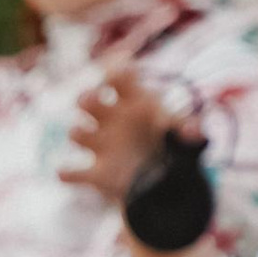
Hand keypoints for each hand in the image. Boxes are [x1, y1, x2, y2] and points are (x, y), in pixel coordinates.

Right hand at [60, 57, 180, 205]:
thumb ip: (190, 132)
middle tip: (91, 100)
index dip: (116, 73)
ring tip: (82, 134)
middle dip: (87, 98)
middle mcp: (112, 119)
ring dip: (77, 132)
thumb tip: (191, 130)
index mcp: (133, 102)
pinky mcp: (96, 173)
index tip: (116, 75)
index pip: (120, 77)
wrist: (163, 183)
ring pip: (77, 133)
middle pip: (89, 100)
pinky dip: (68, 173)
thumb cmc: (172, 148)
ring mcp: (101, 145)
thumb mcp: (187, 139)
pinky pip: (75, 173)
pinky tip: (66, 173)